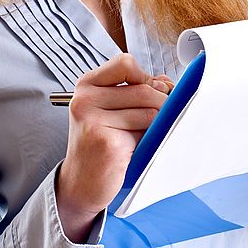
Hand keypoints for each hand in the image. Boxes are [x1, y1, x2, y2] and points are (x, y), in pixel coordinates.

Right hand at [56, 53, 172, 240]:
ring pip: (150, 110)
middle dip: (161, 103)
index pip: (125, 63)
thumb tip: (167, 83)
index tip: (149, 91)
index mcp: (87, 85)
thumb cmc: (100, 143)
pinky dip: (150, 139)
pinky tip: (136, 148)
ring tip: (141, 136)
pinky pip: (146, 131)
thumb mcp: (113, 109)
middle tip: (156, 120)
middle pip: (144, 88)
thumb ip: (137, 90)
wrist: (81, 184)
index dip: (145, 77)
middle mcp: (85, 100)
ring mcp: (93, 121)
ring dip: (156, 124)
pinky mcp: (107, 142)